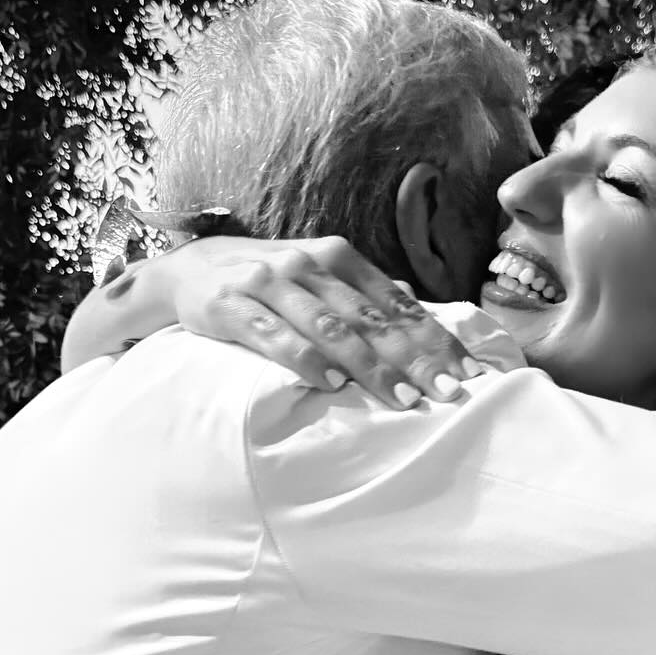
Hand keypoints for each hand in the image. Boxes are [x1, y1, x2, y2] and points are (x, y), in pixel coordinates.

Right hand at [69, 233, 513, 408]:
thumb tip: (420, 317)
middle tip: (448, 393)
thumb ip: (363, 295)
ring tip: (403, 397)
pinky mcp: (235, 306)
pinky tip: (332, 383)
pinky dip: (306, 359)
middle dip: (416, 359)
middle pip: (373, 319)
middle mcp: (310, 265)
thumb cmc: (265, 279)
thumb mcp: (317, 277)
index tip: (469, 372)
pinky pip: (276, 335)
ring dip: (371, 366)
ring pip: (332, 328)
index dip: (436, 339)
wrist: (187, 270)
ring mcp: (271, 284)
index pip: (398, 304)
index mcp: (338, 256)